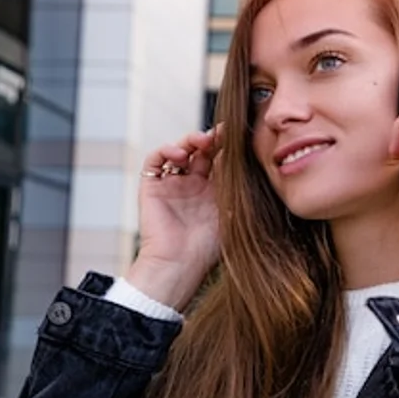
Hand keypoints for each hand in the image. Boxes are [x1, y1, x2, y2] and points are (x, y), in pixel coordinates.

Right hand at [127, 126, 221, 308]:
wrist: (179, 264)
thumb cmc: (207, 247)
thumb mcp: (231, 212)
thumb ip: (237, 186)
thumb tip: (246, 158)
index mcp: (213, 192)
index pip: (219, 160)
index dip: (227, 146)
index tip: (238, 135)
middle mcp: (192, 185)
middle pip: (201, 151)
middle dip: (211, 139)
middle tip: (221, 133)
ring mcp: (172, 184)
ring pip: (179, 151)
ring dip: (189, 141)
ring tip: (202, 141)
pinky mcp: (152, 187)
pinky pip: (155, 160)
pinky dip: (165, 150)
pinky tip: (180, 154)